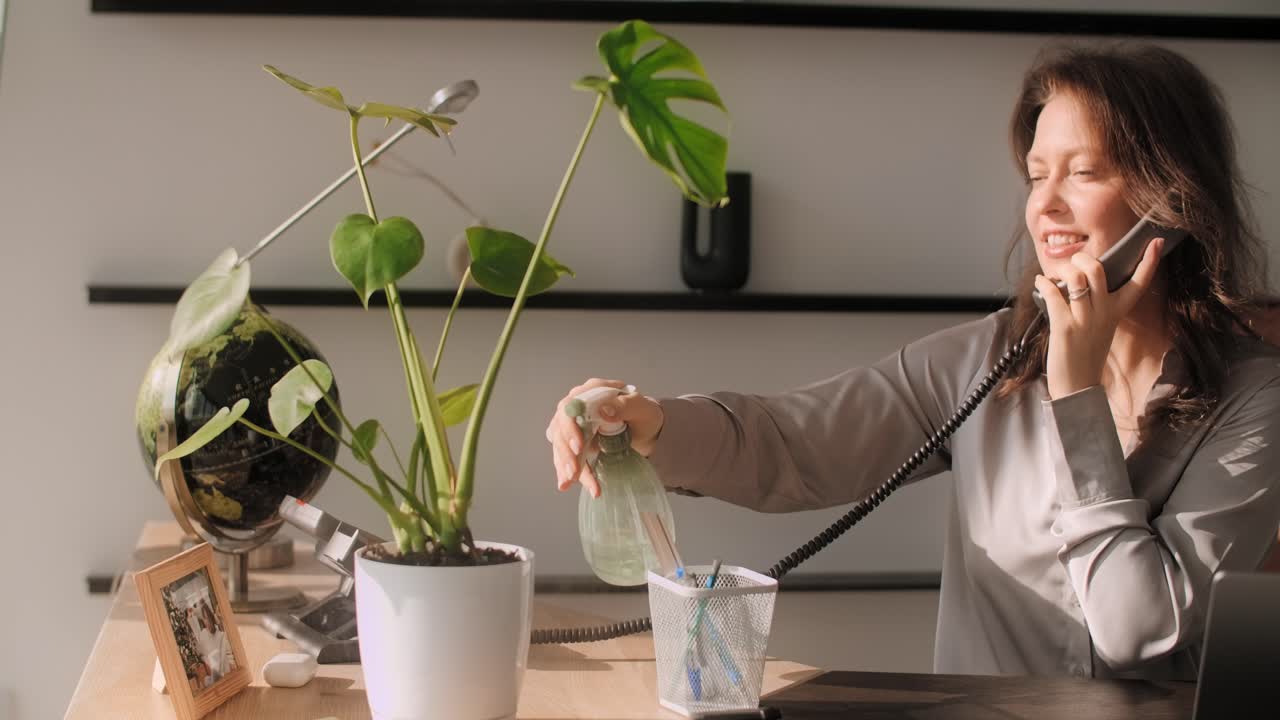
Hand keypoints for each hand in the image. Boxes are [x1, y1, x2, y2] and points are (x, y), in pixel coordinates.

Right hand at [545, 378, 664, 497]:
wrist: (645, 429)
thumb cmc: (643, 414)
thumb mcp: (641, 407)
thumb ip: (625, 405)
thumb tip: (605, 410)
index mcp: (591, 391)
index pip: (571, 406)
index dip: (570, 427)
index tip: (578, 446)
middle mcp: (578, 406)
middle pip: (561, 428)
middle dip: (566, 452)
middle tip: (573, 472)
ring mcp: (575, 424)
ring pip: (561, 444)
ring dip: (564, 464)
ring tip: (570, 482)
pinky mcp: (575, 441)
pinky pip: (567, 456)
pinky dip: (566, 471)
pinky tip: (565, 484)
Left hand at [1032, 237, 1163, 399]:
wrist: (1078, 386)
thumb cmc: (1086, 354)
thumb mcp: (1102, 327)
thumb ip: (1098, 305)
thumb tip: (1079, 280)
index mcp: (1117, 312)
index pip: (1139, 283)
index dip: (1149, 261)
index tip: (1156, 241)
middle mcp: (1104, 313)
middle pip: (1097, 270)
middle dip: (1082, 258)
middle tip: (1073, 264)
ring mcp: (1085, 320)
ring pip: (1076, 278)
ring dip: (1061, 270)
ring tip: (1054, 276)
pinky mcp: (1064, 327)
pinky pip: (1053, 294)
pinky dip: (1044, 284)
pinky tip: (1041, 284)